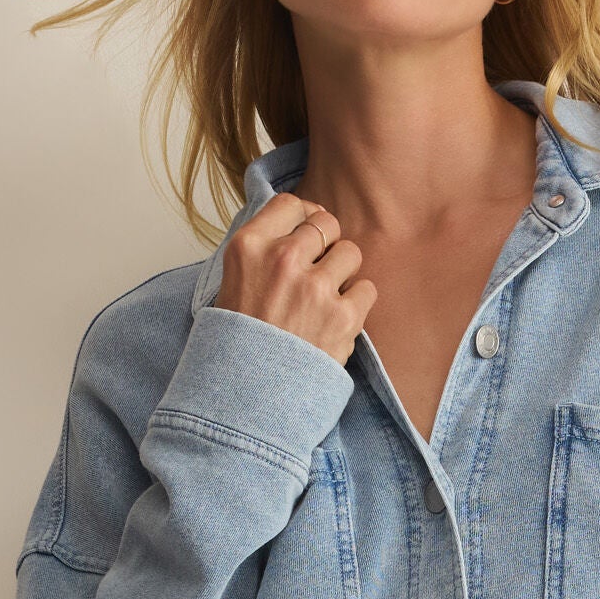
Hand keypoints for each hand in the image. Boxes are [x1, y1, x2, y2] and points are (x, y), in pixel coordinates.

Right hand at [214, 192, 377, 368]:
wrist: (246, 395)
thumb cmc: (240, 340)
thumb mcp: (232, 281)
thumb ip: (264, 248)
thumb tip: (307, 219)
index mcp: (249, 246)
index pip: (290, 203)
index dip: (303, 217)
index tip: (305, 234)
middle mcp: (283, 259)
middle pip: (326, 224)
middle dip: (325, 246)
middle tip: (314, 272)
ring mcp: (315, 288)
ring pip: (350, 253)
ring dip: (342, 273)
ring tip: (323, 299)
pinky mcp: (343, 317)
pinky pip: (367, 288)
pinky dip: (356, 303)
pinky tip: (335, 320)